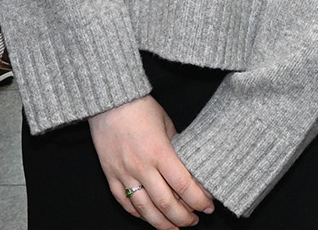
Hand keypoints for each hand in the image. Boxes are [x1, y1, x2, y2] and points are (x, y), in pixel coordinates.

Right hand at [88, 96, 213, 228]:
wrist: (109, 100)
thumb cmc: (140, 108)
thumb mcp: (167, 124)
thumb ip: (178, 149)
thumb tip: (191, 170)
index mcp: (159, 152)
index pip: (184, 186)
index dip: (199, 201)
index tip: (208, 207)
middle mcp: (141, 166)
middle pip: (166, 204)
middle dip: (184, 218)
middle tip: (194, 221)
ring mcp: (124, 173)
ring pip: (145, 210)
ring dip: (163, 223)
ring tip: (175, 227)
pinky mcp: (110, 175)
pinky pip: (125, 203)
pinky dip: (138, 214)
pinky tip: (149, 217)